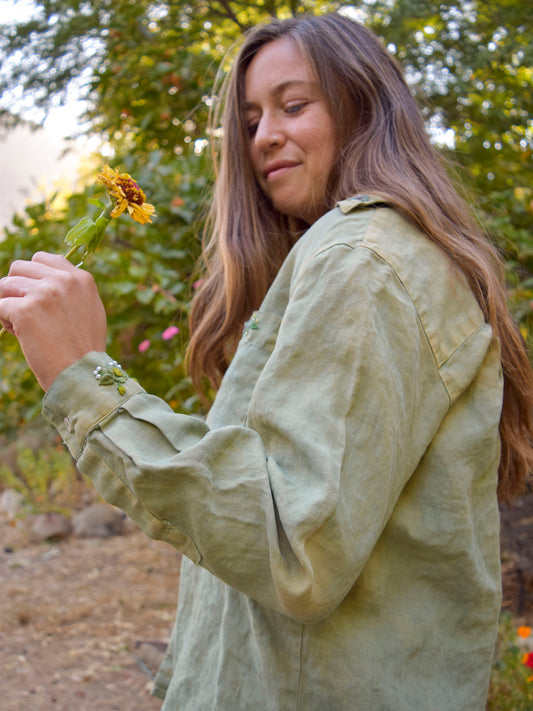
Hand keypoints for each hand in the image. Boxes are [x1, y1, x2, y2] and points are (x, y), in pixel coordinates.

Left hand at [0, 252, 106, 390]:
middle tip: (26, 312)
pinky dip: (3, 320)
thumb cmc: (84, 349)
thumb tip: (42, 281)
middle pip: (19, 268)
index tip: (34, 295)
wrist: (82, 373)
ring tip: (21, 326)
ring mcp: (43, 293)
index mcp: (80, 278)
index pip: (42, 258)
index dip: (32, 276)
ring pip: (5, 285)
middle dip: (17, 288)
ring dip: (8, 303)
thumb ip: (70, 290)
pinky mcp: (25, 310)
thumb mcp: (89, 310)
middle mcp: (62, 281)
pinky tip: (19, 334)